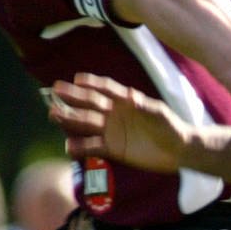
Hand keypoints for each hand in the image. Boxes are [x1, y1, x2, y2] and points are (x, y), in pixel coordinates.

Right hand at [49, 74, 188, 173]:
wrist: (177, 150)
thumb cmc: (170, 126)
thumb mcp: (159, 114)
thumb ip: (145, 106)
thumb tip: (132, 97)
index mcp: (126, 100)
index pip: (106, 89)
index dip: (92, 83)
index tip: (77, 79)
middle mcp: (115, 114)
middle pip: (90, 104)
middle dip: (72, 98)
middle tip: (54, 93)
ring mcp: (112, 131)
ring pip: (87, 124)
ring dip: (70, 120)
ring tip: (53, 115)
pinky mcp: (113, 149)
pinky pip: (93, 147)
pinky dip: (81, 147)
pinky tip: (68, 147)